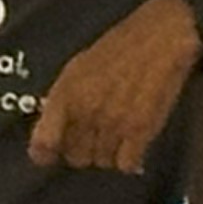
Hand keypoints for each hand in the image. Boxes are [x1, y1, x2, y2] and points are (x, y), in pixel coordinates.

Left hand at [28, 0, 202, 173]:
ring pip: (101, 162)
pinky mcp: (142, 129)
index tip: (46, 156)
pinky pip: (126, 163)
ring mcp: (113, 123)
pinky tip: (131, 146)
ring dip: (106, 155)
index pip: (44, 140)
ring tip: (114, 137)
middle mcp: (86, 112)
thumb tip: (51, 126)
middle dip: (80, 152)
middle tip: (91, 139)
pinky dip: (129, 160)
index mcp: (65, 95)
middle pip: (75, 157)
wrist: (159, 39)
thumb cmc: (118, 49)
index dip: (43, 153)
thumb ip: (62, 99)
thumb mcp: (77, 68)